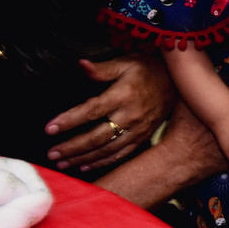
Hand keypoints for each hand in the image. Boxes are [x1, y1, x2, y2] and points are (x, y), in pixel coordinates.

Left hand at [46, 54, 174, 171]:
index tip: (50, 129)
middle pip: (97, 137)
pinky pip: (121, 154)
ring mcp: (138, 129)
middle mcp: (131, 115)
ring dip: (83, 158)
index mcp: (124, 95)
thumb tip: (81, 65)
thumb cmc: (149, 69)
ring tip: (63, 162)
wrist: (179, 82)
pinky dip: (102, 162)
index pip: (91, 110)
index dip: (69, 120)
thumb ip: (103, 68)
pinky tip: (85, 165)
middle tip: (52, 153)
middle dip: (72, 147)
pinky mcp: (143, 137)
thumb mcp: (127, 62)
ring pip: (107, 149)